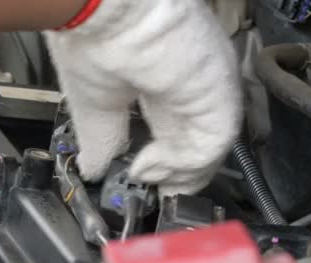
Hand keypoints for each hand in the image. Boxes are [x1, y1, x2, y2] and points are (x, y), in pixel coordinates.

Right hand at [45, 0, 242, 196]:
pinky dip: (183, 167)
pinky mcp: (218, 97)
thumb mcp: (93, 101)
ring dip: (179, 174)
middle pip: (194, 141)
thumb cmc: (92, 36)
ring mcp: (206, 90)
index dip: (162, 158)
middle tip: (160, 195)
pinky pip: (210, 146)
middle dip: (178, 174)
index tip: (145, 179)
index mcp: (159, 77)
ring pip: (207, 148)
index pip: (171, 127)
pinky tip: (150, 167)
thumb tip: (94, 167)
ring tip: (147, 179)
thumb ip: (101, 137)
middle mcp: (187, 83)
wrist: (100, 8)